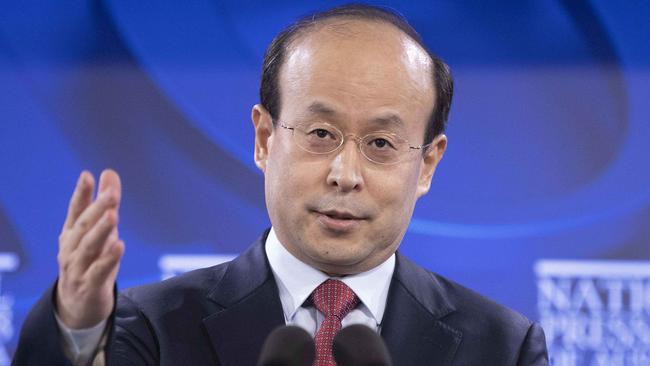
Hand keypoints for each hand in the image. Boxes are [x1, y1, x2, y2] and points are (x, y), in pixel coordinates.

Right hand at [56, 169, 124, 328]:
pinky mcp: (89, 286)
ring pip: (89, 247)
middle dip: (97, 209)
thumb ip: (105, 203)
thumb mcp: (99, 231)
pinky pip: (99, 271)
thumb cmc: (90, 261)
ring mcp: (77, 268)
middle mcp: (71, 249)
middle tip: (111, 194)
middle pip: (84, 226)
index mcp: (71, 234)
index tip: (87, 175)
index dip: (81, 194)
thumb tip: (110, 172)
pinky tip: (119, 247)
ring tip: (114, 215)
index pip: (76, 211)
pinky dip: (108, 259)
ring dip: (101, 231)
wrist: (78, 306)